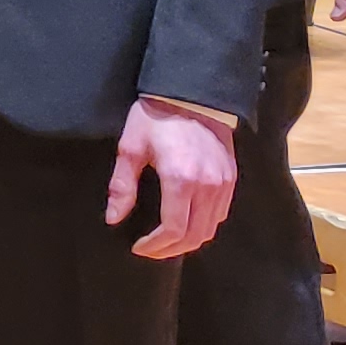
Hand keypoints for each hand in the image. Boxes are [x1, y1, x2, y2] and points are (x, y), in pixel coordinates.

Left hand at [108, 98, 238, 258]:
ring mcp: (223, 183)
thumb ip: (122, 186)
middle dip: (171, 249)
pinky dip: (204, 225)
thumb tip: (114, 217)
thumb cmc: (156, 118)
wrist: (191, 94)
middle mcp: (208, 186)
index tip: (138, 247)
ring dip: (189, 240)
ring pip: (211, 228)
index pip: (174, 229)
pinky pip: (221, 213)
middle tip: (150, 250)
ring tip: (166, 241)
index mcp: (181, 179)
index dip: (156, 245)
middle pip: (195, 236)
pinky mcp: (231, 177)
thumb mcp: (131, 148)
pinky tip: (186, 222)